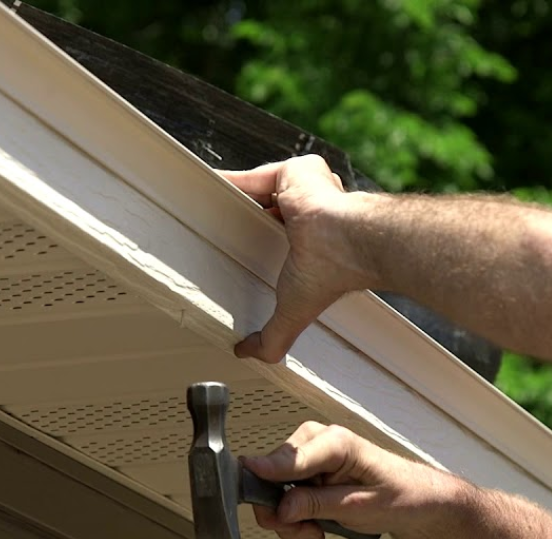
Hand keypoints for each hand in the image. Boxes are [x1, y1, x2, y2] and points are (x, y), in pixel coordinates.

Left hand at [218, 155, 379, 362]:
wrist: (345, 238)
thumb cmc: (331, 273)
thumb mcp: (295, 312)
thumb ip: (273, 335)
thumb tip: (248, 353)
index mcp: (320, 245)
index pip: (290, 240)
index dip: (269, 242)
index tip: (249, 251)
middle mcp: (318, 215)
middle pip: (275, 211)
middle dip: (254, 215)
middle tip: (224, 227)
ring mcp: (309, 190)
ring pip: (266, 190)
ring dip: (241, 195)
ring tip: (209, 204)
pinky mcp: (297, 172)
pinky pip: (255, 176)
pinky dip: (230, 181)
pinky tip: (206, 185)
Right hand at [242, 421, 441, 538]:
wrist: (414, 498)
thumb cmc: (399, 495)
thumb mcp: (360, 507)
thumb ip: (318, 504)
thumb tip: (281, 507)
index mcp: (337, 443)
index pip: (292, 457)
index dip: (266, 471)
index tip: (244, 477)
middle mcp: (319, 441)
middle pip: (272, 474)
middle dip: (281, 510)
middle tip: (304, 532)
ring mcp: (311, 455)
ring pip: (273, 488)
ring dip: (288, 517)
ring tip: (315, 530)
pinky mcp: (308, 469)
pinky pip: (283, 493)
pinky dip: (293, 514)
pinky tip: (315, 524)